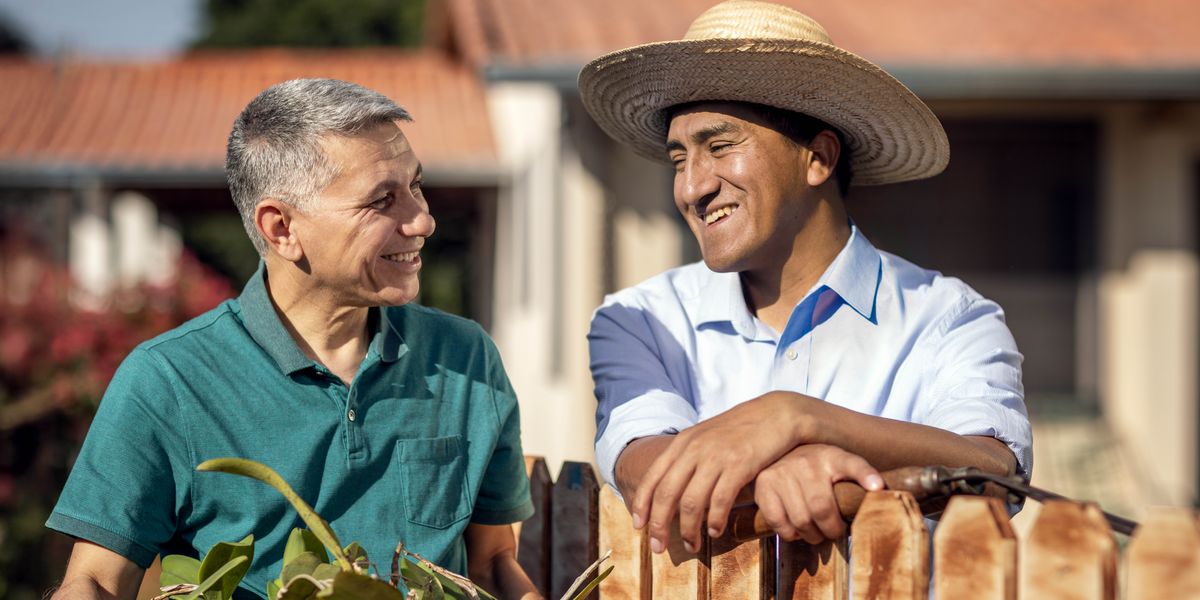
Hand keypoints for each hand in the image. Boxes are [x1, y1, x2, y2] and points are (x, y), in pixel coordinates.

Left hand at [630, 392, 809, 554]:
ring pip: (691, 503)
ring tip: (692, 545)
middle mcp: (695, 449)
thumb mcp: (707, 436)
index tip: (639, 526)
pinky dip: (714, 521)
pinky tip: (715, 531)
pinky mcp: (739, 465)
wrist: (776, 413)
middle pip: (667, 494)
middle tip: (657, 547)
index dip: (642, 504)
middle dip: (658, 525)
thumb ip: (688, 457)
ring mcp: (716, 457)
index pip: (653, 477)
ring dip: (688, 530)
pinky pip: (720, 501)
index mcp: (683, 442)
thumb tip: (672, 488)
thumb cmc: (741, 429)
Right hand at [754, 444, 881, 542]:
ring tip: (815, 533)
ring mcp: (782, 473)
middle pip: (822, 509)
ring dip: (811, 535)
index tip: (878, 487)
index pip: (853, 464)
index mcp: (832, 456)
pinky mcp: (764, 486)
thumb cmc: (814, 468)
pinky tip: (796, 529)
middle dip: (831, 529)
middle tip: (834, 531)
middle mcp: (806, 462)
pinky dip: (790, 534)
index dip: (866, 475)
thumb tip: (878, 492)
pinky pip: (779, 522)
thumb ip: (858, 477)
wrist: (775, 454)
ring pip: (801, 520)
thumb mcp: (838, 465)